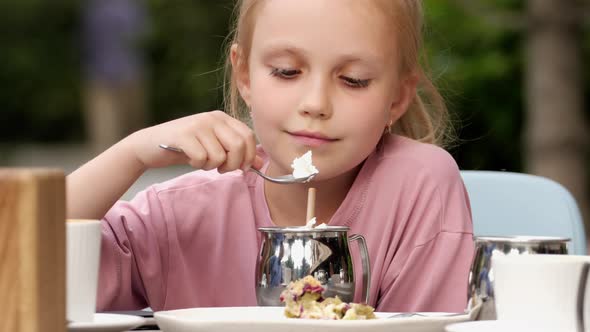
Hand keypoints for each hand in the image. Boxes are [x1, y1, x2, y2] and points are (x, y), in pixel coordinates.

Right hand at [127, 111, 262, 171]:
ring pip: (220, 155)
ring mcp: (198, 124)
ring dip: (211, 165)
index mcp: (222, 118)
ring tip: (200, 160)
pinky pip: (202, 158)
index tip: (240, 168)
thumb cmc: (185, 148)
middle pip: (238, 146)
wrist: (149, 145)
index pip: (248, 136)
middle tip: (221, 168)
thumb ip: (236, 152)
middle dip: (233, 164)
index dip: (248, 156)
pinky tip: (189, 158)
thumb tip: (260, 163)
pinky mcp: (184, 135)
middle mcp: (212, 117)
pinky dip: (197, 164)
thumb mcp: (213, 147)